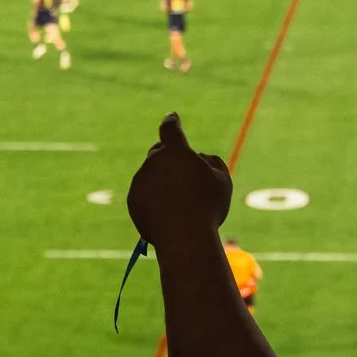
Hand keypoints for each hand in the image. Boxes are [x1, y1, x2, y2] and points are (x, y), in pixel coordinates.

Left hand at [127, 113, 231, 248]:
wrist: (183, 238)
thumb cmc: (207, 207)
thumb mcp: (222, 181)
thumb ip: (213, 163)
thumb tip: (201, 159)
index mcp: (174, 152)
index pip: (170, 129)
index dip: (172, 122)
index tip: (172, 117)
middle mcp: (153, 162)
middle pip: (159, 153)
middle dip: (169, 158)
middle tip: (185, 175)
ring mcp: (140, 182)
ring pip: (153, 176)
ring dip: (164, 183)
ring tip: (183, 205)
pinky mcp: (133, 201)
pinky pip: (145, 195)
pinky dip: (155, 200)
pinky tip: (170, 215)